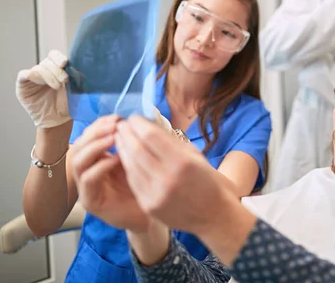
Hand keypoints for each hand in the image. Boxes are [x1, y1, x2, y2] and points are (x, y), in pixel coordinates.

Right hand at [16, 50, 70, 127]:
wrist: (58, 120)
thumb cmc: (67, 104)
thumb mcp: (74, 88)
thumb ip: (74, 75)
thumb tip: (77, 65)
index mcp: (56, 68)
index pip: (54, 56)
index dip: (58, 58)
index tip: (65, 63)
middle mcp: (44, 71)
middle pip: (47, 62)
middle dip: (57, 70)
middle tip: (64, 80)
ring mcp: (33, 77)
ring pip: (38, 68)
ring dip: (48, 76)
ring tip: (57, 87)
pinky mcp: (22, 85)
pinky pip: (23, 75)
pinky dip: (31, 75)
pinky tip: (38, 80)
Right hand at [71, 115, 150, 232]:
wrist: (148, 215)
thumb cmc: (143, 186)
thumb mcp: (135, 158)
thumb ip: (129, 142)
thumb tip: (131, 118)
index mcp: (96, 159)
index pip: (88, 136)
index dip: (100, 124)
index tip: (117, 117)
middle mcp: (86, 171)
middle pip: (79, 145)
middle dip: (96, 132)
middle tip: (115, 125)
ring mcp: (86, 187)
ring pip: (78, 161)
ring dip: (96, 146)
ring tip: (114, 138)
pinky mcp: (90, 201)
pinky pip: (88, 179)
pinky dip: (101, 165)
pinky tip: (118, 158)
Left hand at [115, 116, 235, 235]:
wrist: (214, 216)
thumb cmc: (209, 181)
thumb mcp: (196, 156)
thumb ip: (172, 142)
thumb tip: (150, 126)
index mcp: (183, 162)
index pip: (151, 137)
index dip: (138, 124)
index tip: (134, 118)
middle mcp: (167, 178)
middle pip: (137, 150)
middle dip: (127, 134)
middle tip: (121, 125)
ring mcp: (156, 194)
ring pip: (131, 165)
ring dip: (123, 149)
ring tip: (120, 138)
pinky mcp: (149, 205)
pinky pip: (133, 181)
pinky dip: (128, 166)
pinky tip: (126, 157)